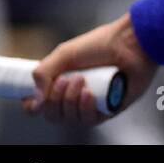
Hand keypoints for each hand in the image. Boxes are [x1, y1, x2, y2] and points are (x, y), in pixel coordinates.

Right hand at [23, 13, 158, 126]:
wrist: (131, 41)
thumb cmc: (101, 44)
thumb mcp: (64, 54)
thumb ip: (43, 73)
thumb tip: (35, 101)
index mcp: (62, 82)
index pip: (40, 105)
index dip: (32, 107)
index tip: (32, 101)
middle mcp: (76, 96)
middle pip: (53, 115)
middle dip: (54, 100)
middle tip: (66, 80)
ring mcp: (93, 103)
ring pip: (70, 119)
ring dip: (70, 101)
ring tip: (82, 80)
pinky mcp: (110, 108)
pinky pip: (90, 120)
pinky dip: (85, 108)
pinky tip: (89, 94)